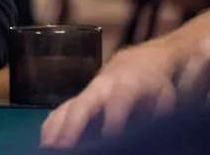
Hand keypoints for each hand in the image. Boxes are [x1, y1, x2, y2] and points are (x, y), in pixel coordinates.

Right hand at [40, 41, 180, 148]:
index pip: (118, 100)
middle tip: (64, 146)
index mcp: (127, 85)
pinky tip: (45, 139)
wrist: (138, 62)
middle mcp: (101, 86)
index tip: (110, 136)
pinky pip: (61, 110)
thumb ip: (155, 113)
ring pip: (67, 107)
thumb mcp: (164, 97)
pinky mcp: (79, 97)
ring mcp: (87, 91)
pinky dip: (51, 124)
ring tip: (47, 146)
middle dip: (73, 126)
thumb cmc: (153, 84)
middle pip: (83, 105)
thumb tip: (150, 131)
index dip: (114, 116)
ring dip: (56, 127)